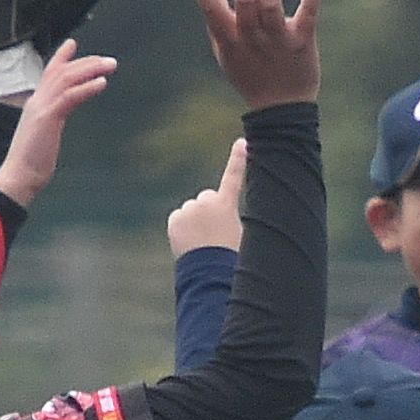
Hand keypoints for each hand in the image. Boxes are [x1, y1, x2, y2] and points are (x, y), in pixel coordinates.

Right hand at [0, 39, 115, 207]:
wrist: (19, 176)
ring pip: (67, 78)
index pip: (48, 74)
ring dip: (91, 70)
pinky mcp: (48, 118)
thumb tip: (56, 121)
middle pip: (62, 72)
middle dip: (87, 63)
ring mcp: (41, 108)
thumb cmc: (32, 162)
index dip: (61, 57)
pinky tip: (102, 83)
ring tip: (111, 66)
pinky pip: (70, 96)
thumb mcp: (43, 136)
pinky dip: (87, 87)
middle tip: (110, 60)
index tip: (73, 44)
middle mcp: (37, 101)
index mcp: (36, 105)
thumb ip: (50, 122)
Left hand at [166, 139, 246, 256]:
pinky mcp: (175, 219)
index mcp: (226, 205)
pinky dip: (184, 229)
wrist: (209, 275)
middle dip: (210, 211)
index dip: (240, 159)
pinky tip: (191, 244)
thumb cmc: (232, 260)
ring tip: (204, 244)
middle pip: (208, 199)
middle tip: (215, 235)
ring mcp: (188, 210)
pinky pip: (181, 220)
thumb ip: (236, 219)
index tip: (244, 143)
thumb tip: (227, 220)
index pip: (234, 177)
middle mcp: (206, 202)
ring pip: (193, 210)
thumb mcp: (245, 236)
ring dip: (196, 222)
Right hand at [187, 0, 321, 108]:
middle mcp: (253, 39)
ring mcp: (279, 39)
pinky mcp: (303, 40)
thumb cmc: (251, 77)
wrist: (282, 110)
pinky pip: (309, 11)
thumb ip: (218, 23)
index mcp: (230, 41)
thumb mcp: (227, 54)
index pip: (211, 11)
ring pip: (272, 4)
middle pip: (246, 3)